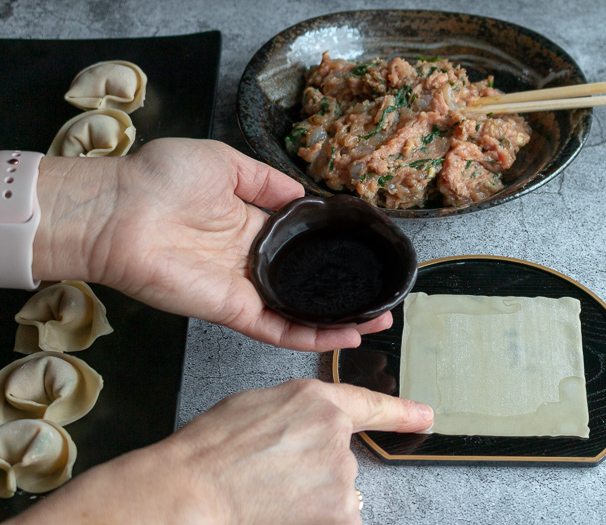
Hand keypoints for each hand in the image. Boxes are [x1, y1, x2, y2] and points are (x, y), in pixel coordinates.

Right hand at [10, 379, 433, 524]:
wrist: (193, 491)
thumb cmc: (212, 448)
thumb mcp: (258, 406)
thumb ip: (299, 412)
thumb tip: (310, 429)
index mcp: (318, 400)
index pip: (372, 405)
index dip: (402, 411)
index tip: (425, 416)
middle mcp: (337, 436)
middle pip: (342, 459)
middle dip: (317, 468)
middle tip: (274, 473)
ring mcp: (341, 478)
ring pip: (337, 494)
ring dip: (314, 498)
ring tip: (272, 493)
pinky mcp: (339, 514)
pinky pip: (334, 517)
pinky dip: (313, 516)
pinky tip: (281, 510)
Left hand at [34, 138, 391, 350]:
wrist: (117, 209)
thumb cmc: (162, 178)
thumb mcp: (224, 162)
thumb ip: (266, 180)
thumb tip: (302, 193)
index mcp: (249, 225)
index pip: (299, 245)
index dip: (330, 252)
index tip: (362, 254)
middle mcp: (250, 261)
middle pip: (304, 284)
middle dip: (341, 292)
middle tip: (379, 297)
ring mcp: (243, 289)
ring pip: (298, 312)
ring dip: (336, 320)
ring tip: (375, 320)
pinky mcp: (231, 311)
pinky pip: (277, 328)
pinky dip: (311, 335)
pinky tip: (345, 335)